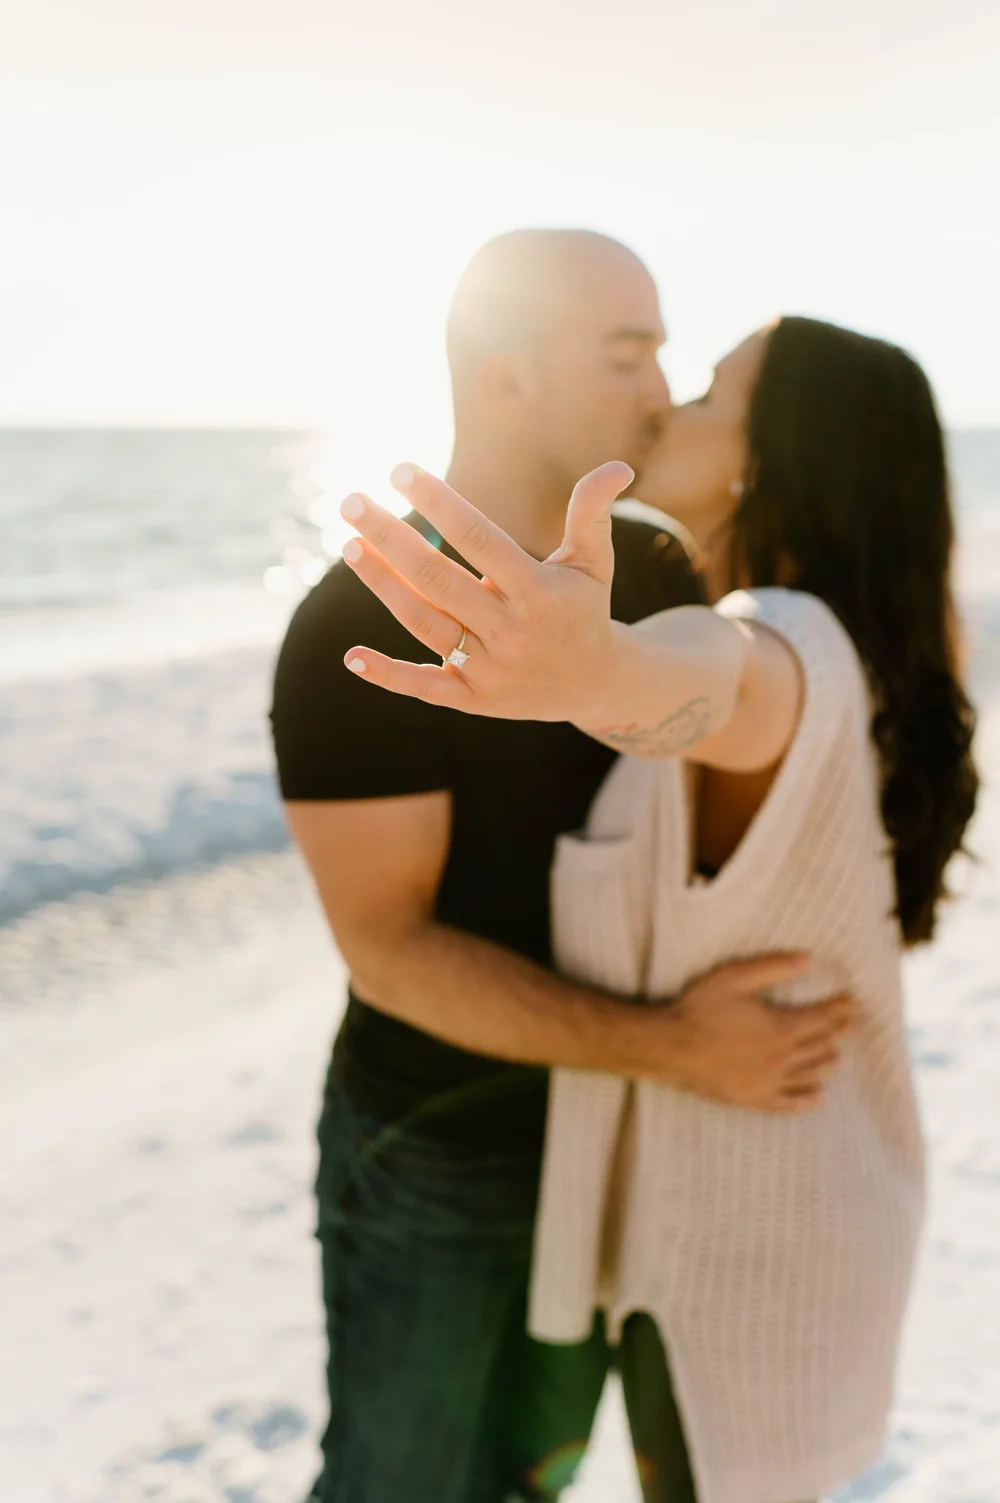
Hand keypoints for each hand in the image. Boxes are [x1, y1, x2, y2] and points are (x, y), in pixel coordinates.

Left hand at [338, 461, 632, 721]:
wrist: (594, 685)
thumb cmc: (583, 609)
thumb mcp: (593, 562)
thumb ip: (592, 513)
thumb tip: (618, 466)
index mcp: (538, 593)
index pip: (479, 540)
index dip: (439, 504)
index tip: (399, 470)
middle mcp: (510, 632)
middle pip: (438, 580)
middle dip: (390, 538)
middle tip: (350, 501)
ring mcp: (489, 670)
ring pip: (425, 625)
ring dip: (383, 586)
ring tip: (348, 546)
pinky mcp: (472, 701)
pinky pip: (424, 687)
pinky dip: (387, 675)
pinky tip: (351, 656)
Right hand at [638, 955, 854, 1113]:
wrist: (670, 1047)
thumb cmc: (699, 1008)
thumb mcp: (734, 977)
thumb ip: (772, 967)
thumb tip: (807, 959)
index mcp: (781, 1028)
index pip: (822, 1018)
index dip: (839, 1009)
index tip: (850, 1001)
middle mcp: (782, 1059)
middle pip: (821, 1046)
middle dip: (837, 1032)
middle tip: (847, 1023)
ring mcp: (769, 1082)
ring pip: (811, 1074)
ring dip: (827, 1062)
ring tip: (836, 1055)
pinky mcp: (754, 1099)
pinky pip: (790, 1104)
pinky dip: (808, 1100)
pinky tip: (818, 1096)